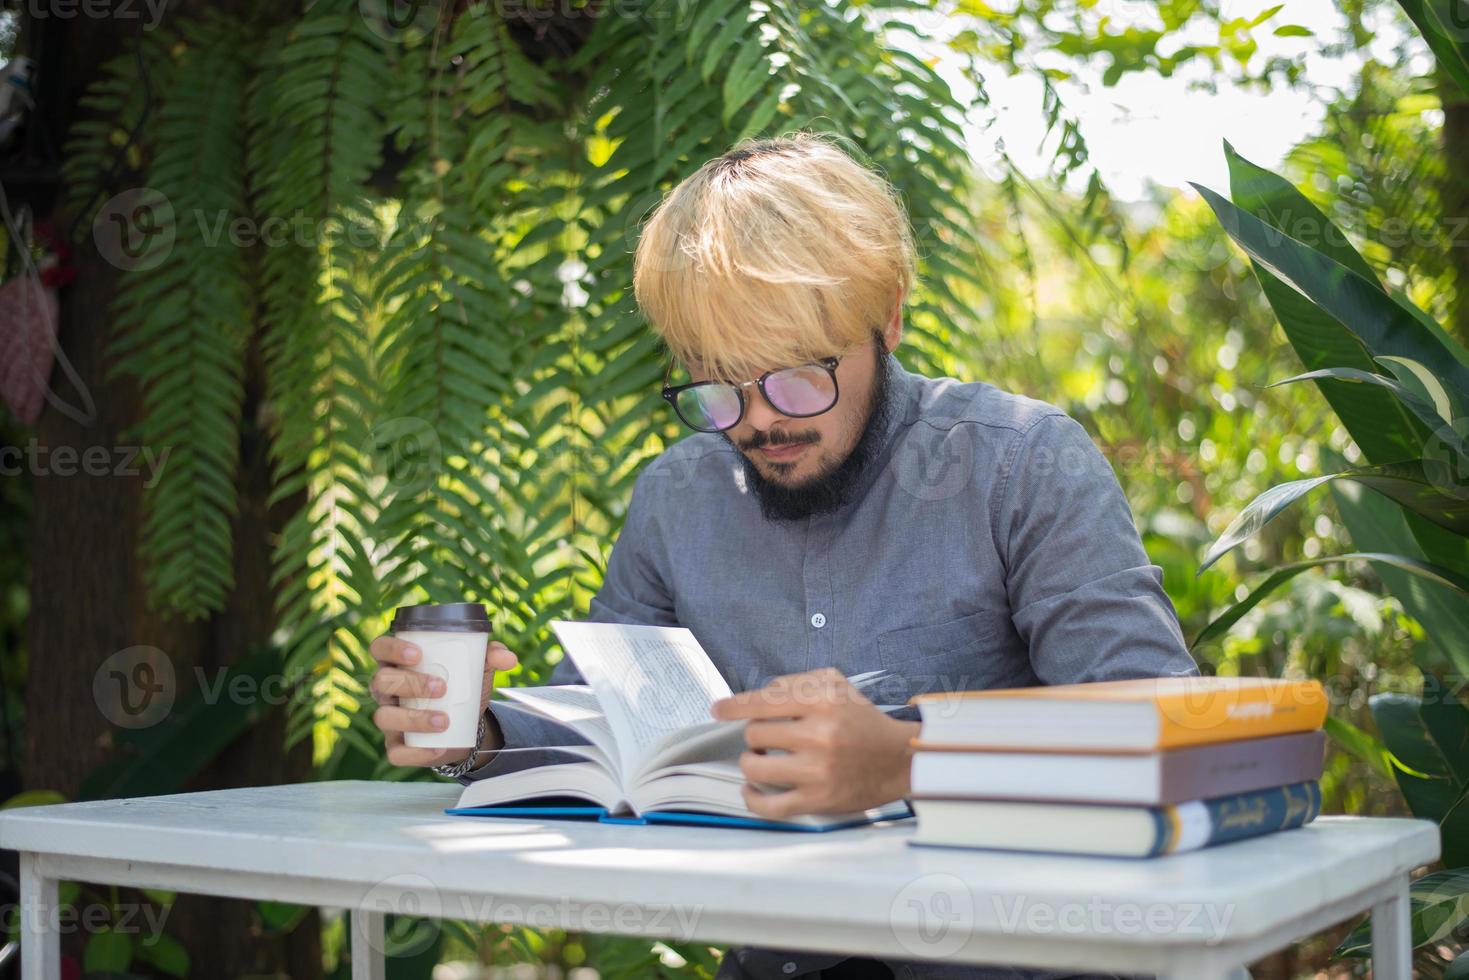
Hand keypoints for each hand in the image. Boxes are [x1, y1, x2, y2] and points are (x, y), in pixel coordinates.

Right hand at [368, 635, 518, 768]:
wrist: (466, 724)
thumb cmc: (461, 686)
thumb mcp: (475, 668)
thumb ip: (490, 655)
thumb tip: (508, 658)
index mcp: (399, 662)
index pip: (380, 648)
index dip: (392, 648)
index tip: (417, 654)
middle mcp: (387, 689)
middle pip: (381, 681)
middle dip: (410, 683)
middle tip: (442, 687)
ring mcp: (389, 717)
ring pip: (384, 717)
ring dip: (414, 719)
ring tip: (445, 720)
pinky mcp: (395, 745)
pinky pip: (394, 752)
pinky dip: (416, 752)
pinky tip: (437, 747)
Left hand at [709, 667, 917, 817]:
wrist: (899, 760)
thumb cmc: (863, 721)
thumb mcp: (837, 685)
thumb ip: (798, 682)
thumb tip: (760, 693)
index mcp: (824, 701)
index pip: (764, 700)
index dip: (733, 705)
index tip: (718, 709)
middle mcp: (820, 734)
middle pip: (755, 733)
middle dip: (756, 735)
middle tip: (767, 738)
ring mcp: (817, 770)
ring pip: (755, 766)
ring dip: (752, 762)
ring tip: (762, 759)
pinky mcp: (817, 800)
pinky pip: (769, 805)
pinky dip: (751, 798)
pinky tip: (750, 789)